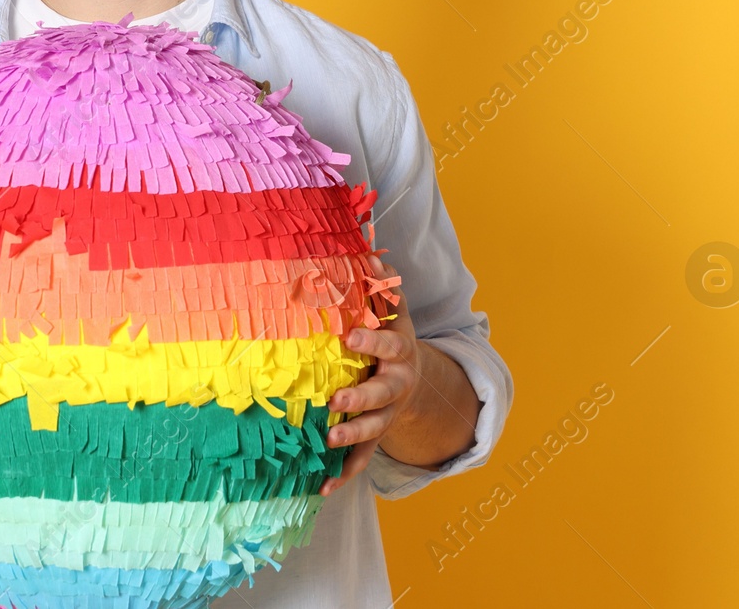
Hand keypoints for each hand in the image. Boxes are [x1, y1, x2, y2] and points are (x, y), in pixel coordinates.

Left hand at [319, 255, 419, 496]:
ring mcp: (388, 415)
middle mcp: (396, 386)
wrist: (416, 379)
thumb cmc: (393, 337)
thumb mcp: (394, 310)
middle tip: (336, 401)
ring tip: (328, 442)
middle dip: (360, 399)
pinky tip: (322, 489)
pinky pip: (362, 460)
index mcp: (399, 351)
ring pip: (374, 430)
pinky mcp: (376, 438)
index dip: (371, 340)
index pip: (388, 344)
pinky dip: (343, 475)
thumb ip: (381, 285)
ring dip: (352, 438)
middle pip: (382, 394)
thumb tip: (369, 248)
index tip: (348, 334)